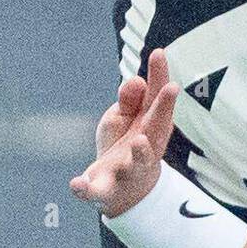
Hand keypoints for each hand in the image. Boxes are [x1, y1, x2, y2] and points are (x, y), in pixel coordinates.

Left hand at [70, 49, 178, 217]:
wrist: (122, 194)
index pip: (156, 100)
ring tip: (138, 141)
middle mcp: (143, 148)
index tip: (158, 53)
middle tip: (171, 88)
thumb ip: (129, 100)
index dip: (159, 77)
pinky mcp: (106, 191)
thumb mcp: (123, 118)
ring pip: (136, 163)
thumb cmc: (124, 147)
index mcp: (148, 127)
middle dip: (163, 109)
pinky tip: (75, 183)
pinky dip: (85, 189)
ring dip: (139, 153)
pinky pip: (96, 190)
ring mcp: (126, 171)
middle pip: (156, 128)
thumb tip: (135, 80)